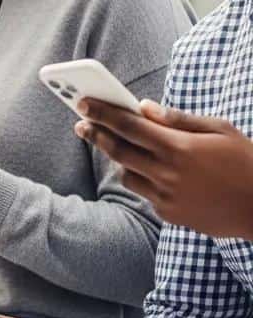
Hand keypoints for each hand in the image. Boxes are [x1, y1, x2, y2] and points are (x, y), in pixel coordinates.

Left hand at [77, 99, 252, 240]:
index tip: (83, 104)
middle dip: (95, 135)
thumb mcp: (219, 130)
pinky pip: (145, 193)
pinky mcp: (168, 214)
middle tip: (81, 125)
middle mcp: (167, 173)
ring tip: (119, 145)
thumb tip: (144, 108)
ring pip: (127, 174)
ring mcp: (166, 196)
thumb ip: (178, 120)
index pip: (128, 126)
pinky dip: (143, 179)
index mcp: (179, 147)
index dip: (103, 114)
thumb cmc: (246, 162)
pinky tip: (153, 170)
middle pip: (118, 151)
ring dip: (119, 159)